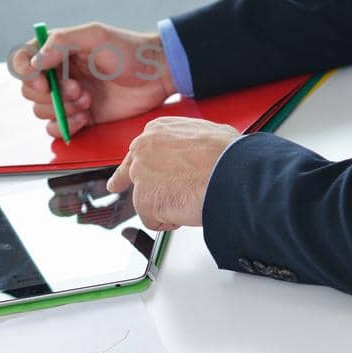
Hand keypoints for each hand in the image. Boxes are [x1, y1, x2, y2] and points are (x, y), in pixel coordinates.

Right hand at [9, 23, 175, 138]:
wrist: (157, 75)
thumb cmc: (129, 50)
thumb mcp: (95, 36)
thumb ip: (60, 43)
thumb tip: (34, 62)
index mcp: (56, 51)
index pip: (22, 62)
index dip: (26, 75)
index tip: (44, 83)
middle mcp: (58, 74)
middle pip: (29, 91)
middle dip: (52, 96)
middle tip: (79, 91)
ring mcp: (68, 97)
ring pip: (41, 111)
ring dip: (62, 110)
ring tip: (88, 101)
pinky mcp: (80, 116)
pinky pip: (56, 128)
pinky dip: (66, 126)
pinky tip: (86, 117)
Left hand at [106, 117, 240, 229]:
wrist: (230, 173)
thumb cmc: (226, 155)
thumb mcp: (206, 133)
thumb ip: (187, 142)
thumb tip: (196, 151)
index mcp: (157, 131)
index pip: (139, 150)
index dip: (139, 164)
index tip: (125, 171)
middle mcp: (143, 150)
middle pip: (132, 173)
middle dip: (130, 183)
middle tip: (120, 188)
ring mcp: (140, 175)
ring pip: (146, 199)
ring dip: (165, 205)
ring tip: (190, 199)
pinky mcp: (143, 201)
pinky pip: (153, 220)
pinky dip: (169, 222)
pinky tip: (186, 210)